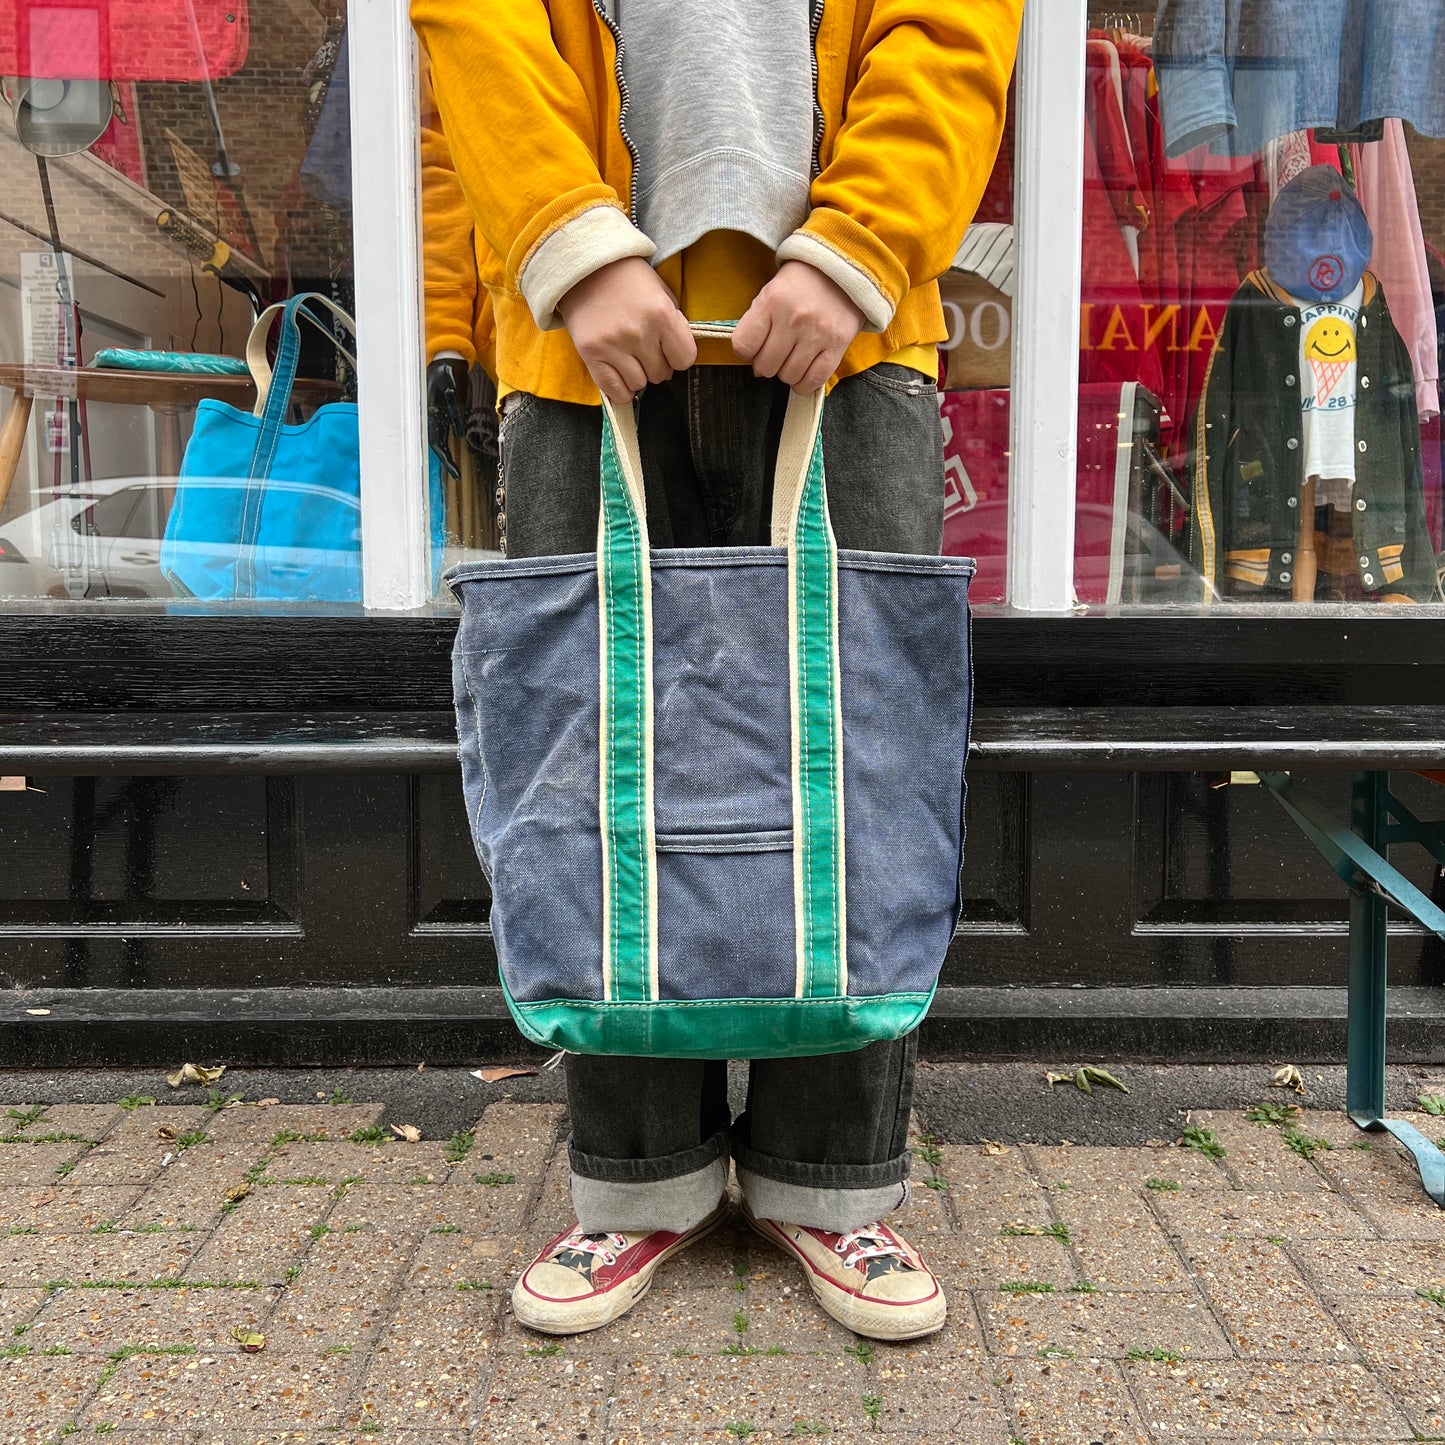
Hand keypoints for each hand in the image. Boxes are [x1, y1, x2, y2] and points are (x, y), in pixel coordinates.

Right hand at [426, 357, 467, 479]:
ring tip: (455, 468)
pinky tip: (456, 449)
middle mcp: (432, 415)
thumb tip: (459, 434)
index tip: (454, 472)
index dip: (444, 458)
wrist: (448, 357)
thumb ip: (455, 409)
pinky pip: (447, 428)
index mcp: (431, 412)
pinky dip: (451, 440)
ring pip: (440, 438)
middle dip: (445, 460)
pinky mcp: (445, 410)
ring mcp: (437, 413)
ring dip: (447, 453)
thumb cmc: (448, 371)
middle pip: (436, 444)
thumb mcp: (453, 388)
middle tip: (456, 474)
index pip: (435, 441)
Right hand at [558, 256, 696, 404]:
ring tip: (629, 356)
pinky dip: (621, 389)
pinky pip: (615, 391)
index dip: (679, 356)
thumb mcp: (661, 292)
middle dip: (657, 364)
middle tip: (645, 348)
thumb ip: (674, 324)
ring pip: (639, 384)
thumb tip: (677, 357)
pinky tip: (620, 374)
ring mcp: (612, 345)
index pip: (685, 359)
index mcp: (661, 314)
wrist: (584, 267)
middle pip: (661, 374)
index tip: (669, 349)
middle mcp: (638, 333)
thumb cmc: (628, 279)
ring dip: (638, 374)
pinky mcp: (590, 354)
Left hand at [733, 260, 863, 394]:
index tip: (753, 348)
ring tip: (790, 360)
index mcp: (772, 301)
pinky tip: (801, 376)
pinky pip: (814, 380)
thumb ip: (757, 323)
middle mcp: (794, 318)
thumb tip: (755, 366)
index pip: (744, 345)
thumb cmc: (800, 284)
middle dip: (765, 365)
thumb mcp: (770, 292)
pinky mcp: (838, 344)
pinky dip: (804, 384)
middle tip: (774, 355)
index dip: (745, 352)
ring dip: (786, 373)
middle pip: (766, 365)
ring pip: (789, 376)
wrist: (842, 270)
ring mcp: (818, 333)